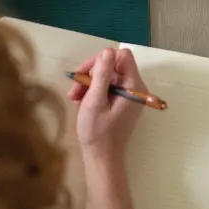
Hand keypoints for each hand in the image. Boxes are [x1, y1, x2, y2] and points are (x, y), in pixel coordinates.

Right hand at [67, 48, 146, 162]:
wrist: (101, 158)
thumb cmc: (98, 131)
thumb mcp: (95, 100)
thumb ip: (102, 74)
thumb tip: (107, 50)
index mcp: (134, 86)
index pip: (121, 56)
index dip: (102, 60)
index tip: (87, 73)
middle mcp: (135, 88)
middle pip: (113, 65)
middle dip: (91, 73)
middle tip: (74, 87)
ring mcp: (129, 95)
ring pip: (107, 76)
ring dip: (89, 83)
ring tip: (73, 96)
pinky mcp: (122, 102)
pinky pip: (108, 87)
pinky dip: (93, 91)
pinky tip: (80, 101)